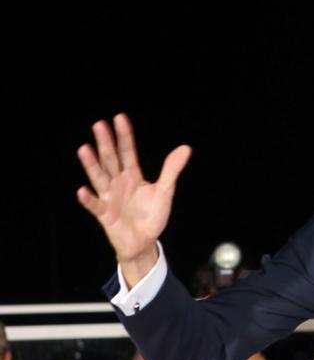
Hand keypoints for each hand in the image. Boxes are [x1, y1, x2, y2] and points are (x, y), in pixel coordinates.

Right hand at [76, 114, 190, 286]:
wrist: (144, 241)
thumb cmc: (151, 215)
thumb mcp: (165, 191)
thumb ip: (171, 170)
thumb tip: (185, 148)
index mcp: (132, 176)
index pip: (128, 152)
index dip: (124, 136)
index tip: (119, 118)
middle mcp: (118, 183)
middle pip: (111, 160)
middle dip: (106, 143)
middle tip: (99, 125)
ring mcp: (109, 197)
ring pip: (99, 178)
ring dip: (92, 165)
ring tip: (84, 149)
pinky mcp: (105, 215)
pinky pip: (95, 206)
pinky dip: (88, 199)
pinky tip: (82, 190)